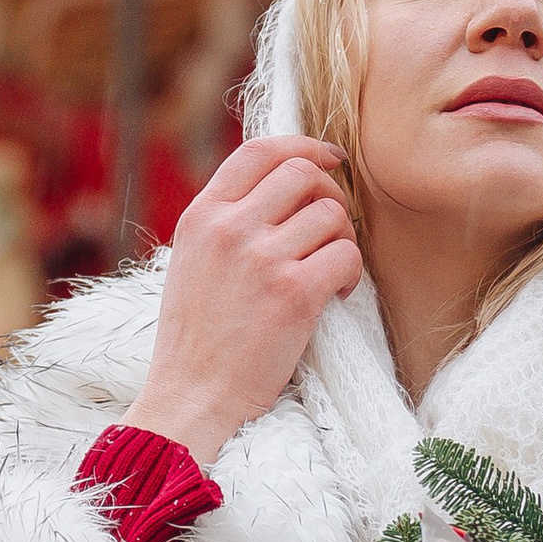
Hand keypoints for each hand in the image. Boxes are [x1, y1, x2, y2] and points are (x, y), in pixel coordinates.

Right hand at [121, 135, 362, 466]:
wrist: (191, 396)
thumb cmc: (195, 338)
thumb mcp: (192, 261)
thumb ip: (226, 221)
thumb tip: (279, 186)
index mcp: (202, 216)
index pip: (259, 150)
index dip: (304, 145)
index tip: (330, 158)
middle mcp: (230, 228)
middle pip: (303, 174)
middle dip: (330, 194)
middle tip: (332, 228)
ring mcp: (262, 259)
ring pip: (332, 215)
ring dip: (343, 240)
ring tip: (329, 270)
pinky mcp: (294, 294)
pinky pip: (347, 257)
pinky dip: (351, 274)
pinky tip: (336, 294)